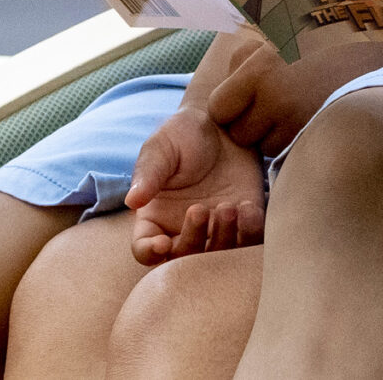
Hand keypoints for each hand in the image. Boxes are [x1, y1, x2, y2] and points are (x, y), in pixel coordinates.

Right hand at [124, 107, 265, 265]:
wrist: (224, 122)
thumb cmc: (184, 134)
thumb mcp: (161, 147)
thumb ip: (149, 173)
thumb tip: (132, 200)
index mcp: (155, 217)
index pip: (144, 250)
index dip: (150, 253)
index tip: (162, 243)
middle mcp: (183, 230)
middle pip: (183, 260)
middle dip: (193, 241)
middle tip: (201, 209)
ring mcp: (215, 230)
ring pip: (217, 258)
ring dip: (223, 240)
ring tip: (229, 207)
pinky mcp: (245, 223)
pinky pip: (249, 244)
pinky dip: (250, 234)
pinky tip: (248, 208)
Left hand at [205, 36, 382, 154]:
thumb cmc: (327, 48)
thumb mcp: (282, 39)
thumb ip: (247, 58)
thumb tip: (218, 77)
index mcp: (263, 70)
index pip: (219, 108)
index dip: (230, 105)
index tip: (247, 94)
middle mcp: (277, 100)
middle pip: (240, 134)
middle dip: (252, 124)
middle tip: (277, 103)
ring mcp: (298, 127)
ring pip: (265, 148)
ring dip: (275, 137)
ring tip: (299, 111)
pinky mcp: (317, 145)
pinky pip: (290, 155)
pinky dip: (296, 146)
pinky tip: (313, 123)